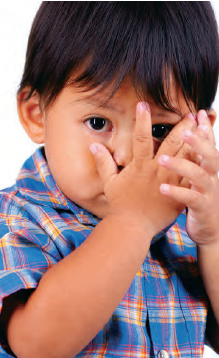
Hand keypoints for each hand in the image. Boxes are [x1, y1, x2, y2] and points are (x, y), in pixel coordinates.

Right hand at [90, 102, 195, 236]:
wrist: (133, 227)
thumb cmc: (120, 205)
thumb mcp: (108, 182)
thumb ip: (103, 162)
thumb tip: (94, 145)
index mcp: (140, 166)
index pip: (141, 137)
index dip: (142, 119)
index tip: (143, 104)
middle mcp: (157, 170)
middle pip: (171, 143)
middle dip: (180, 126)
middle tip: (189, 113)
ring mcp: (170, 181)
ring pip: (185, 156)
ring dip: (194, 140)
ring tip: (203, 128)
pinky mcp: (179, 193)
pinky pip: (192, 175)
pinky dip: (199, 163)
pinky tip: (207, 154)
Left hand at [158, 110, 218, 245]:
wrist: (210, 230)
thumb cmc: (199, 200)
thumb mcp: (197, 179)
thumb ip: (191, 161)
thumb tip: (177, 144)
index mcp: (206, 168)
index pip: (207, 145)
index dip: (205, 129)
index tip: (198, 112)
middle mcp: (209, 177)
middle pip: (209, 155)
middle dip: (199, 141)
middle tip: (185, 128)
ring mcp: (207, 192)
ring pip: (199, 174)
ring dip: (181, 165)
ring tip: (161, 159)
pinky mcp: (201, 207)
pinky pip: (190, 197)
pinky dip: (177, 192)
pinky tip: (162, 188)